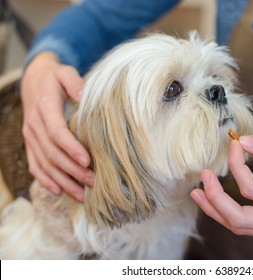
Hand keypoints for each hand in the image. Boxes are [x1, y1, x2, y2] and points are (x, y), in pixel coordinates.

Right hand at [21, 52, 93, 201]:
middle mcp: (34, 125)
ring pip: (44, 163)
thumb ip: (74, 82)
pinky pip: (35, 165)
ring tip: (82, 195)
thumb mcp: (65, 73)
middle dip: (72, 170)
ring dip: (63, 180)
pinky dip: (46, 180)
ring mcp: (30, 137)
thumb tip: (85, 95)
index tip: (87, 161)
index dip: (71, 148)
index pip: (57, 132)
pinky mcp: (30, 144)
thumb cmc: (56, 79)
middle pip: (52, 152)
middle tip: (93, 182)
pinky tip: (59, 191)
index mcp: (45, 108)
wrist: (34, 82)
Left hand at [191, 135, 252, 235]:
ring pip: (239, 227)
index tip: (234, 144)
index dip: (237, 166)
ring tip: (198, 193)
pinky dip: (225, 215)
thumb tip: (243, 140)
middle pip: (240, 219)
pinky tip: (212, 201)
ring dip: (216, 210)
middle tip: (205, 176)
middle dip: (217, 198)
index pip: (252, 189)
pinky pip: (244, 226)